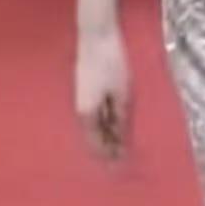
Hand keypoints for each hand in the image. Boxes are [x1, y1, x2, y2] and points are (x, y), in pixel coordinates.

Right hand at [75, 24, 131, 158]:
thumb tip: (120, 143)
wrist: (96, 36)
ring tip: (122, 145)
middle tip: (123, 160)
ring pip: (94, 127)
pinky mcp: (85, 90)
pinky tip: (115, 124)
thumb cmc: (111, 64)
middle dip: (108, 150)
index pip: (96, 145)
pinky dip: (105, 123)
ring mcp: (81, 99)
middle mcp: (80, 110)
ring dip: (107, 137)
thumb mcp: (121, 95)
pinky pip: (95, 115)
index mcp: (87, 115)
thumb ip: (119, 120)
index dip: (108, 158)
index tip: (121, 168)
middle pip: (94, 138)